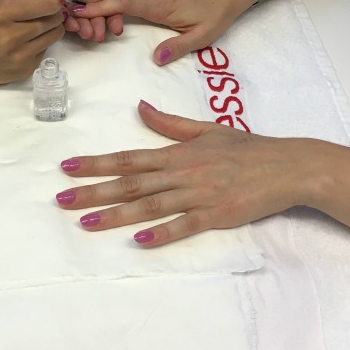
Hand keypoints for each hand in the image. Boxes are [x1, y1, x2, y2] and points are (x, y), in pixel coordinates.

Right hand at [0, 0, 65, 93]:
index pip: (48, 2)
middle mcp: (10, 37)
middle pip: (55, 18)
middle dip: (53, 11)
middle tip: (42, 10)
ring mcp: (19, 57)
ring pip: (56, 34)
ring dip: (51, 26)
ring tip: (34, 24)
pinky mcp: (26, 70)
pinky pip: (47, 49)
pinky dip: (41, 42)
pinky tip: (25, 41)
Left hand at [0, 0, 123, 42]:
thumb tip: (98, 0)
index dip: (112, 8)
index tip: (115, 25)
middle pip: (94, 6)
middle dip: (98, 22)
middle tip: (98, 36)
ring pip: (80, 13)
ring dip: (85, 25)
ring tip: (87, 36)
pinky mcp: (52, 3)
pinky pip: (63, 15)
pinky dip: (68, 22)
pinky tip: (73, 29)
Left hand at [56, 101, 309, 245]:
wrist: (288, 166)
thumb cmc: (247, 148)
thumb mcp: (206, 129)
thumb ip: (170, 124)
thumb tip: (140, 107)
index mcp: (177, 153)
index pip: (129, 158)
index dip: (96, 162)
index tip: (67, 167)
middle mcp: (182, 172)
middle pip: (130, 183)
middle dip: (93, 191)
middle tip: (62, 200)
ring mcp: (198, 195)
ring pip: (150, 205)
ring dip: (116, 215)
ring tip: (87, 222)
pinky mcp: (216, 215)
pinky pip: (184, 226)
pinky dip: (161, 233)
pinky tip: (138, 241)